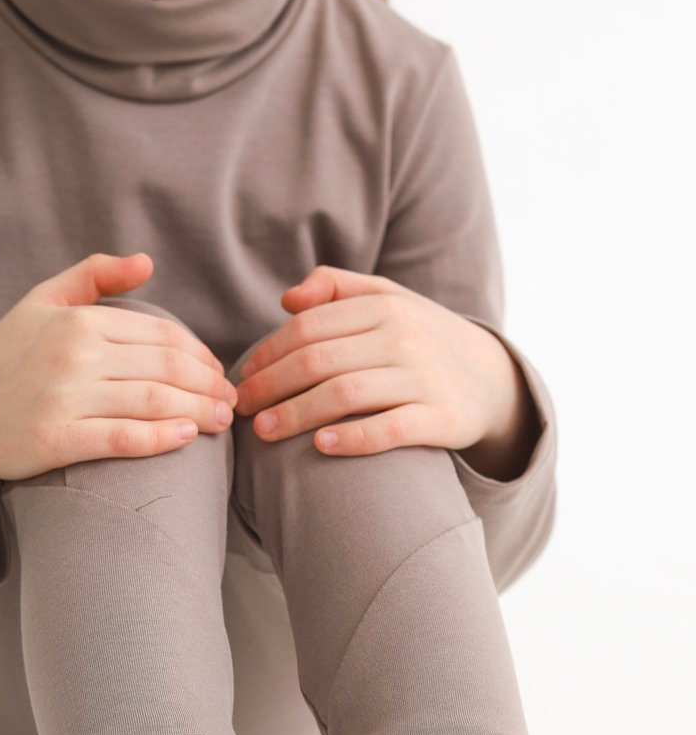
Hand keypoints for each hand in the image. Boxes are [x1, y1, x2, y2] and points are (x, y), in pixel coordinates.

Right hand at [0, 252, 238, 481]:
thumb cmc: (7, 357)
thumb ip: (94, 275)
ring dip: (198, 412)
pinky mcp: (56, 440)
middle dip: (209, 385)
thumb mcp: (42, 300)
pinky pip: (123, 439)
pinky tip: (186, 438)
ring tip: (220, 421)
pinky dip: (162, 439)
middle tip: (230, 400)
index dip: (200, 355)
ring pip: (153, 402)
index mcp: (77, 321)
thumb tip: (147, 261)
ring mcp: (63, 399)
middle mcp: (72, 356)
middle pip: (166, 368)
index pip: (162, 336)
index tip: (217, 371)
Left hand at [234, 265, 527, 460]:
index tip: (243, 378)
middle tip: (243, 410)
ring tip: (265, 433)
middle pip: (318, 362)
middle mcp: (403, 337)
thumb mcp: (388, 299)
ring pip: (345, 394)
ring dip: (296, 415)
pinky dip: (352, 438)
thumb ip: (336, 287)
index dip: (267, 354)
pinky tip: (320, 447)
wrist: (492, 379)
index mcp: (383, 305)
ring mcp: (424, 378)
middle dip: (271, 387)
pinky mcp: (441, 418)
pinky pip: (390, 429)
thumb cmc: (422, 339)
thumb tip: (287, 300)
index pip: (308, 328)